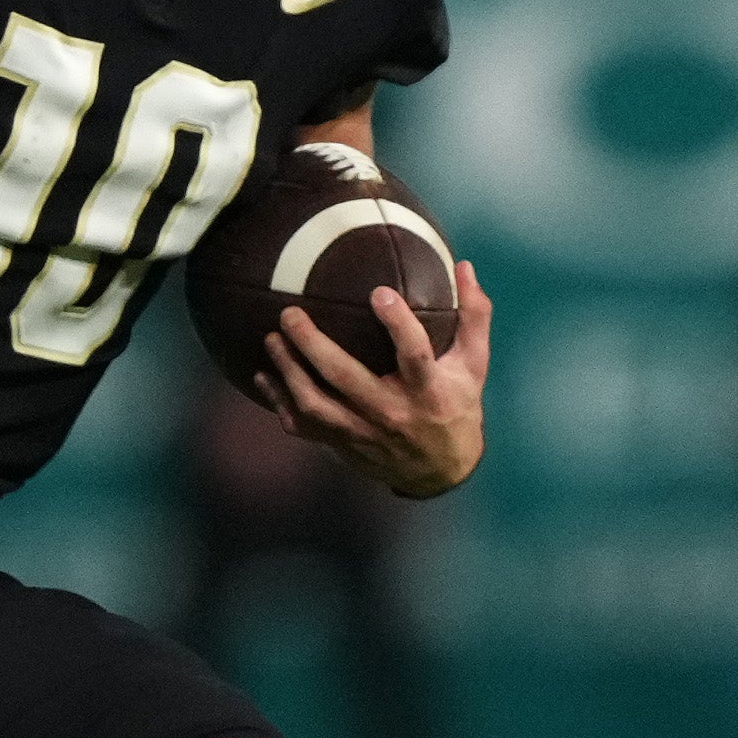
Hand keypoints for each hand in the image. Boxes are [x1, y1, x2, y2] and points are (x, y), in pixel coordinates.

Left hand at [259, 262, 491, 498]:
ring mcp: (363, 431)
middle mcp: (392, 412)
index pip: (414, 355)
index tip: (378, 292)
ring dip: (288, 371)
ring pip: (316, 404)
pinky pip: (303, 425)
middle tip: (290, 314)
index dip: (397, 324)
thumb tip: (463, 265)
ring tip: (271, 339)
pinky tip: (263, 375)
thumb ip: (472, 316)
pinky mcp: (343, 444)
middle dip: (313, 345)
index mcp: (428, 391)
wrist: (440, 472)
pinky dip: (279, 401)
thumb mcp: (473, 365)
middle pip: (346, 378)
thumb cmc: (457, 407)